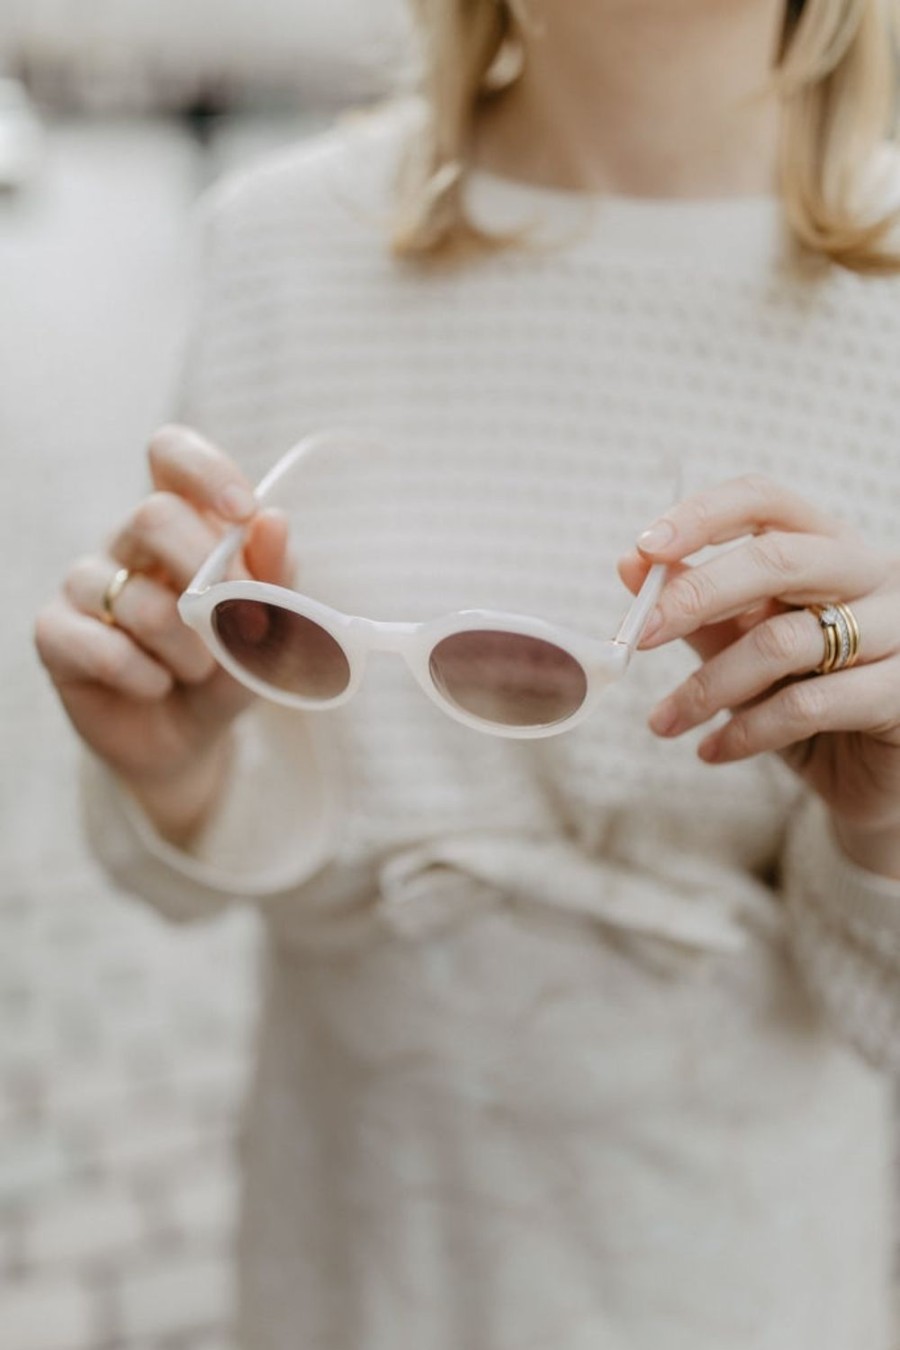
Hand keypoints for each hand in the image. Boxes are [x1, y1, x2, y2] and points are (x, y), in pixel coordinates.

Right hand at [35, 426, 290, 842]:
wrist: (185, 742)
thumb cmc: (226, 673)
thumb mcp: (269, 633)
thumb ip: (277, 580)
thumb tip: (274, 520)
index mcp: (180, 523)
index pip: (169, 454)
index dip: (203, 469)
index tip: (243, 511)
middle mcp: (126, 543)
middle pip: (152, 515)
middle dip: (207, 572)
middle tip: (237, 622)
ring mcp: (85, 585)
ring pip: (138, 598)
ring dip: (188, 649)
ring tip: (198, 672)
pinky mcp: (55, 633)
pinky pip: (101, 646)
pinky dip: (146, 676)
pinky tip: (156, 687)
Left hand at [618, 473, 899, 853]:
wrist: (878, 775)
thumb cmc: (811, 701)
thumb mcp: (747, 649)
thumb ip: (700, 611)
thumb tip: (631, 565)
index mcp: (829, 547)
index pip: (766, 501)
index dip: (702, 516)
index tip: (644, 549)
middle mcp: (873, 574)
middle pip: (777, 559)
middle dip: (697, 594)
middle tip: (641, 636)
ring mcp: (899, 629)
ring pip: (784, 640)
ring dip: (709, 685)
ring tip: (664, 722)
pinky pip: (809, 704)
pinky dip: (747, 731)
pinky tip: (712, 750)